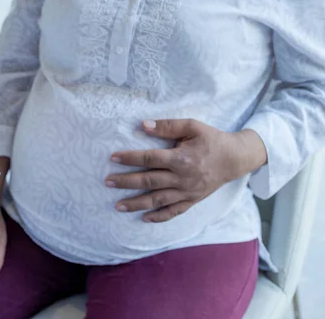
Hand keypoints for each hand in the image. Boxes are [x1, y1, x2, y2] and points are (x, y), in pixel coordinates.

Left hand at [106, 119, 266, 222]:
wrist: (236, 159)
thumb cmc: (212, 140)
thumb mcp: (193, 126)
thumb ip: (168, 126)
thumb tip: (144, 125)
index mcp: (182, 159)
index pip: (150, 159)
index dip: (130, 158)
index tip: (113, 158)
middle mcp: (183, 178)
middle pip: (150, 181)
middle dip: (126, 182)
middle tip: (108, 183)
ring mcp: (188, 192)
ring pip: (158, 200)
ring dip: (137, 204)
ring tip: (117, 206)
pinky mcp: (193, 200)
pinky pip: (174, 211)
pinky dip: (159, 217)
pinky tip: (144, 218)